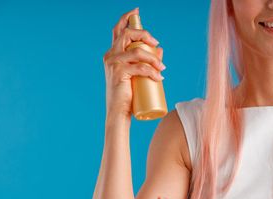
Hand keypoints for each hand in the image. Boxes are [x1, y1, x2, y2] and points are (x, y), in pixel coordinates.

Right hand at [103, 7, 165, 122]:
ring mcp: (113, 63)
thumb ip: (147, 61)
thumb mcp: (138, 75)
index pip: (117, 30)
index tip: (137, 11)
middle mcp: (110, 55)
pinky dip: (152, 72)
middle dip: (144, 35)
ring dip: (153, 58)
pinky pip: (139, 67)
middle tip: (156, 43)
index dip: (126, 18)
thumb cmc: (129, 95)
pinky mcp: (118, 73)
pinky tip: (160, 78)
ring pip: (136, 52)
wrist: (119, 113)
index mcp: (113, 53)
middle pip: (127, 34)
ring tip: (162, 68)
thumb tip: (160, 49)